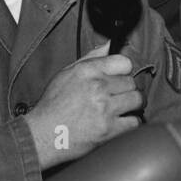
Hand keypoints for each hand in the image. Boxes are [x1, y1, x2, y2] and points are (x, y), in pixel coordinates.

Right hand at [23, 51, 143, 169]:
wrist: (42, 135)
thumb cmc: (53, 105)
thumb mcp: (66, 74)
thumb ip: (91, 58)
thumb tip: (110, 45)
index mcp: (87, 71)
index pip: (124, 62)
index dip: (124, 71)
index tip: (120, 78)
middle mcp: (97, 87)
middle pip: (132, 82)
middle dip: (127, 89)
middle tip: (119, 97)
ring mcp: (105, 109)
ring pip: (137, 100)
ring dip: (132, 105)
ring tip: (123, 109)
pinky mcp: (109, 130)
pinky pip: (135, 122)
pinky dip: (130, 123)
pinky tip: (120, 123)